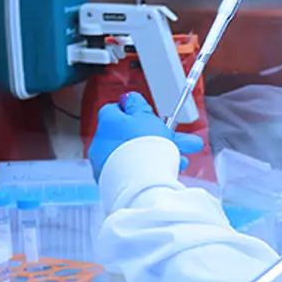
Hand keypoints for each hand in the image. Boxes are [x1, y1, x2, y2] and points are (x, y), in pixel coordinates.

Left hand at [88, 92, 204, 179]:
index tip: (147, 114)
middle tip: (178, 139)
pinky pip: (132, 171)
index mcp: (108, 123)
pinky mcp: (112, 182)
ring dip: (157, 154)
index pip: (115, 110)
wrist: (140, 183)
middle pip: (131, 135)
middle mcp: (101, 143)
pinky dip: (147, 169)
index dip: (133, 111)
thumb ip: (138, 105)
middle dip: (157, 136)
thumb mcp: (146, 117)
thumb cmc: (143, 147)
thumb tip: (129, 99)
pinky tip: (167, 171)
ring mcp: (105, 164)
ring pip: (135, 154)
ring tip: (180, 160)